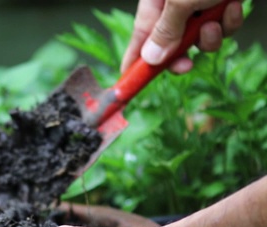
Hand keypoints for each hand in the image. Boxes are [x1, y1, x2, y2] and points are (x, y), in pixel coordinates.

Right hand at [121, 0, 243, 73]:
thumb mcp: (181, 2)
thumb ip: (165, 32)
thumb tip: (150, 58)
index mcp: (155, 2)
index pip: (138, 38)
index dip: (134, 62)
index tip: (130, 83)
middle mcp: (173, 5)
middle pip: (170, 43)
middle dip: (181, 54)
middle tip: (186, 65)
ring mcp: (198, 4)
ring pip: (199, 38)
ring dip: (210, 37)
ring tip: (214, 20)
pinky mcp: (220, 4)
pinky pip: (221, 26)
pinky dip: (228, 22)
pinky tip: (231, 6)